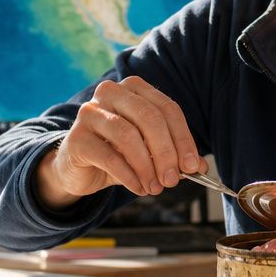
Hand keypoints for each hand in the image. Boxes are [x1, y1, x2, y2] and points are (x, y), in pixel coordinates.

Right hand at [35, 77, 204, 208]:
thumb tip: (199, 167)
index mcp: (134, 88)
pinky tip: (139, 188)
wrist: (80, 169)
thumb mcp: (150, 153)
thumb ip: (174, 156)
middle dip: (166, 152)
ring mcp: (90, 112)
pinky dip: (129, 175)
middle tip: (173, 180)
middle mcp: (111, 92)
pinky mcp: (76, 137)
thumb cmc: (119, 154)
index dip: (183, 139)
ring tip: (155, 187)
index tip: (192, 166)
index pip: (167, 109)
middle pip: (149, 118)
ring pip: (128, 135)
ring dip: (147, 166)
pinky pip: (109, 156)